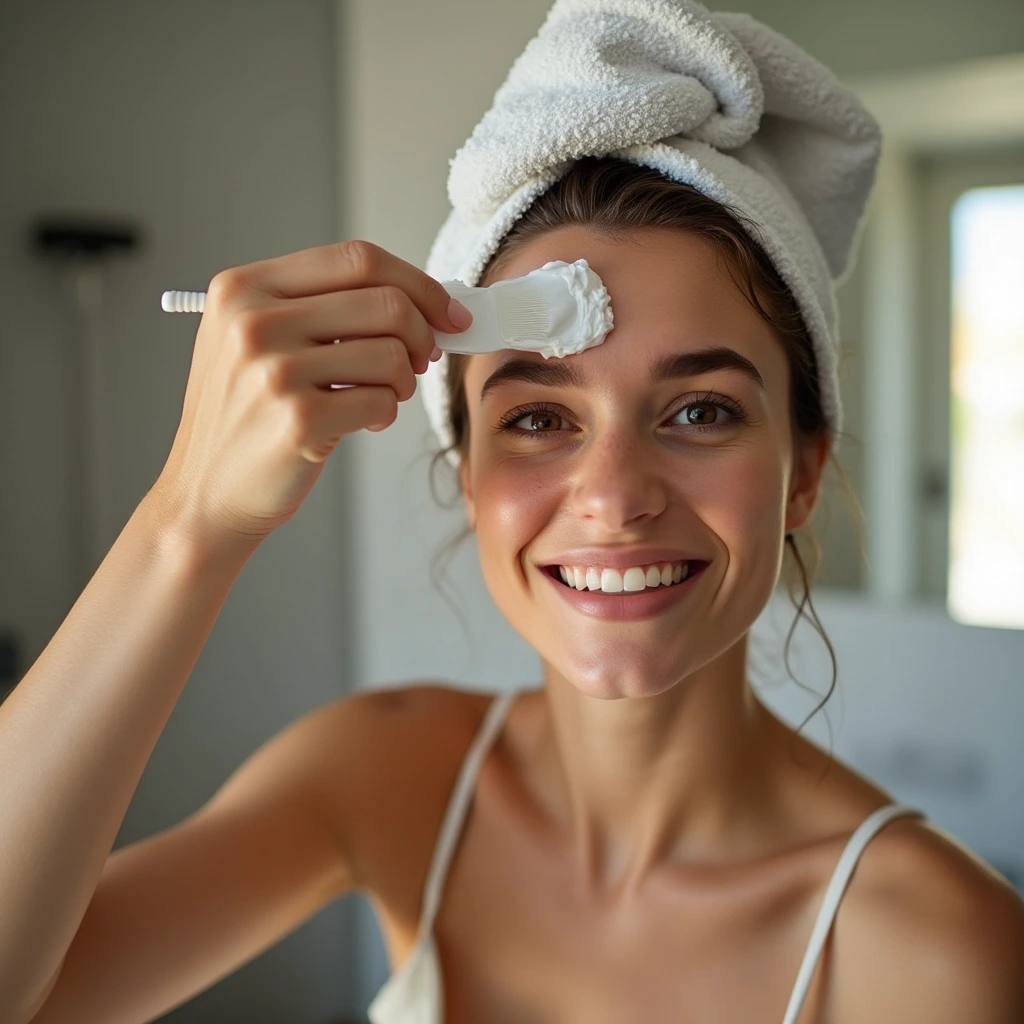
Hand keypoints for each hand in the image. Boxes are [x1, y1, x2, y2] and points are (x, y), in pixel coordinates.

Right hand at [150, 239, 471, 555]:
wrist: (204, 492)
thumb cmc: (244, 417)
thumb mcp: (257, 341)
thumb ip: (322, 308)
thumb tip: (422, 301)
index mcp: (243, 288)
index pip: (357, 259)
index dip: (418, 283)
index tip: (447, 311)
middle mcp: (253, 321)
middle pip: (386, 303)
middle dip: (423, 334)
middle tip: (421, 360)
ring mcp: (274, 371)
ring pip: (392, 354)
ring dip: (403, 380)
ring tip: (381, 396)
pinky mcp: (298, 420)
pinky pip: (383, 401)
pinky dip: (386, 413)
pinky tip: (361, 421)